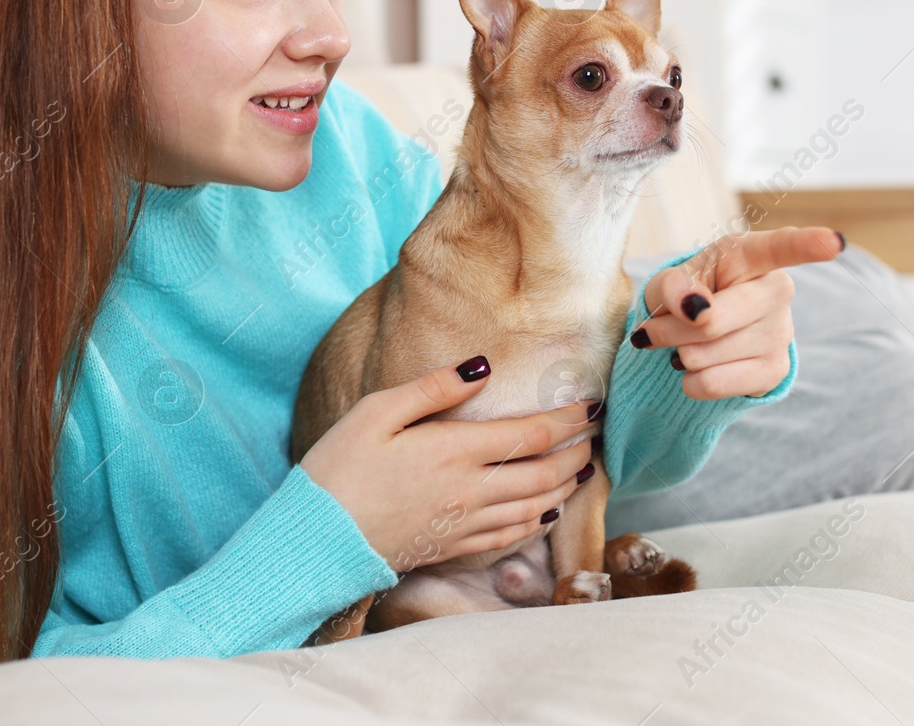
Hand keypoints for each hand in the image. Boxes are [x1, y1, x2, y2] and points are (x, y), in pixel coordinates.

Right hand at [299, 359, 596, 571]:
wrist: (318, 539)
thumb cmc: (339, 467)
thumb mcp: (376, 412)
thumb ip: (433, 388)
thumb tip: (481, 367)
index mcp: (455, 450)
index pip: (532, 435)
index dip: (569, 420)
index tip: (591, 404)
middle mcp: (470, 490)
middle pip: (545, 473)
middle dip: (578, 452)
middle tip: (595, 436)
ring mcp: (465, 523)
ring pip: (536, 506)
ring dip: (565, 485)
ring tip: (582, 469)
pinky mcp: (453, 547)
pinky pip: (511, 535)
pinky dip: (538, 520)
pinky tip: (545, 511)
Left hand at [638, 226, 843, 401]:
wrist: (694, 338)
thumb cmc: (685, 296)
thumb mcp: (667, 283)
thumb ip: (673, 286)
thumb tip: (694, 308)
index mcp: (751, 255)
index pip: (782, 246)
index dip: (807, 244)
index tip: (833, 243)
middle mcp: (776, 290)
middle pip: (713, 321)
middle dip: (671, 330)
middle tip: (656, 329)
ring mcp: (781, 332)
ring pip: (706, 355)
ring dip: (678, 355)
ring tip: (685, 345)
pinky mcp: (776, 370)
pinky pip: (714, 383)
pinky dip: (691, 381)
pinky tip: (698, 368)